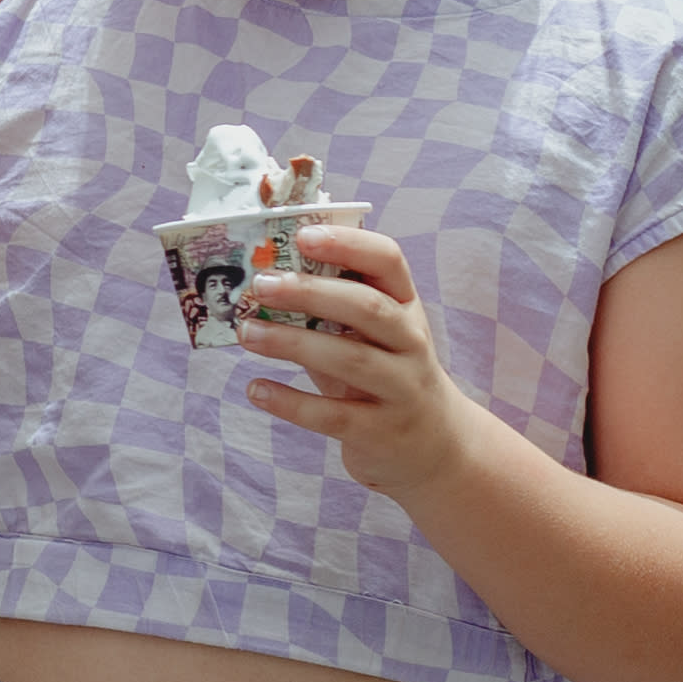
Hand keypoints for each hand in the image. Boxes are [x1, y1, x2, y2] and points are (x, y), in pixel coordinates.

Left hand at [233, 223, 481, 499]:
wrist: (436, 446)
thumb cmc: (385, 372)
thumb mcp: (371, 334)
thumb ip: (329, 308)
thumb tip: (259, 276)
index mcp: (406, 305)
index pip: (388, 261)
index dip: (348, 243)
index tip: (303, 235)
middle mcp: (411, 342)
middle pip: (367, 307)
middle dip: (311, 292)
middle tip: (260, 285)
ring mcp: (402, 388)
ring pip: (351, 359)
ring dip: (292, 343)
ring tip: (246, 333)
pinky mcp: (381, 431)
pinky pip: (333, 415)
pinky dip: (291, 402)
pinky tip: (256, 389)